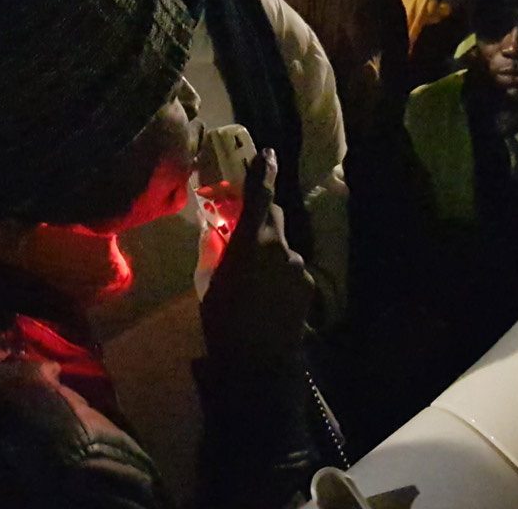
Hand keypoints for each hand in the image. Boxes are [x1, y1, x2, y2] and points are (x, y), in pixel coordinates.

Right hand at [200, 149, 313, 364]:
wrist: (257, 364)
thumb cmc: (223, 322)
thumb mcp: (209, 283)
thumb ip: (218, 254)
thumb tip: (220, 237)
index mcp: (252, 241)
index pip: (260, 196)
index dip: (263, 172)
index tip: (267, 154)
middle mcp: (281, 247)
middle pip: (274, 218)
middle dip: (261, 219)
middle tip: (245, 231)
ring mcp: (298, 267)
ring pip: (282, 248)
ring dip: (269, 255)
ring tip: (252, 282)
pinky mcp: (308, 286)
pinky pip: (290, 270)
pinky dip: (279, 276)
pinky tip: (266, 298)